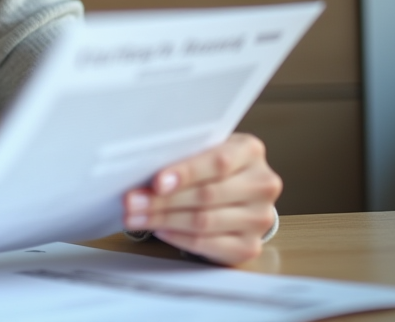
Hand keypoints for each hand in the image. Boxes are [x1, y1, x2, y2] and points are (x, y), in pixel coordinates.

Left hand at [124, 133, 281, 264]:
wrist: (238, 191)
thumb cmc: (211, 166)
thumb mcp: (202, 149)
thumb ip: (182, 154)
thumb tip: (142, 167)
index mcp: (249, 151)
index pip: (218, 163)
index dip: (185, 173)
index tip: (157, 182)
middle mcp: (262, 184)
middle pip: (207, 195)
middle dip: (163, 200)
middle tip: (132, 202)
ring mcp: (259, 217)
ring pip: (204, 221)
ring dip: (163, 220)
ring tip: (136, 217)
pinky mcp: (250, 245)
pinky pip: (208, 244)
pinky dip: (179, 238)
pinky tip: (160, 230)